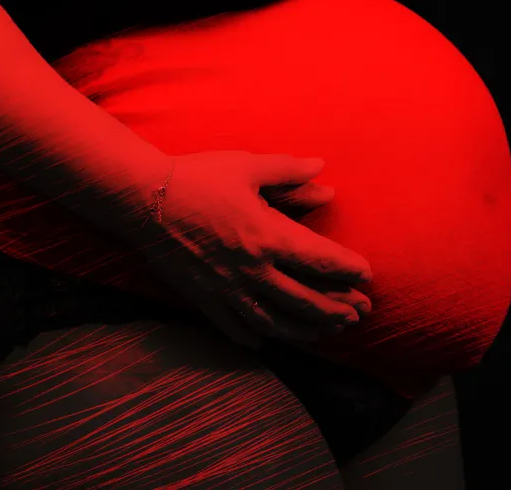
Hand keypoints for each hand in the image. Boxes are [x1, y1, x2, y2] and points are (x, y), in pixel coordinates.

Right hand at [133, 151, 371, 348]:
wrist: (143, 199)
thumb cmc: (197, 177)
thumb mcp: (247, 166)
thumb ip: (289, 171)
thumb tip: (323, 168)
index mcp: (268, 236)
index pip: (322, 261)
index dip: (349, 271)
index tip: (367, 276)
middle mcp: (253, 270)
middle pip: (306, 301)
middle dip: (337, 310)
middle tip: (358, 315)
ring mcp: (227, 288)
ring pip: (275, 321)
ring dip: (304, 330)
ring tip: (323, 333)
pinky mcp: (203, 297)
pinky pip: (232, 325)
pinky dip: (252, 337)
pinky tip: (264, 343)